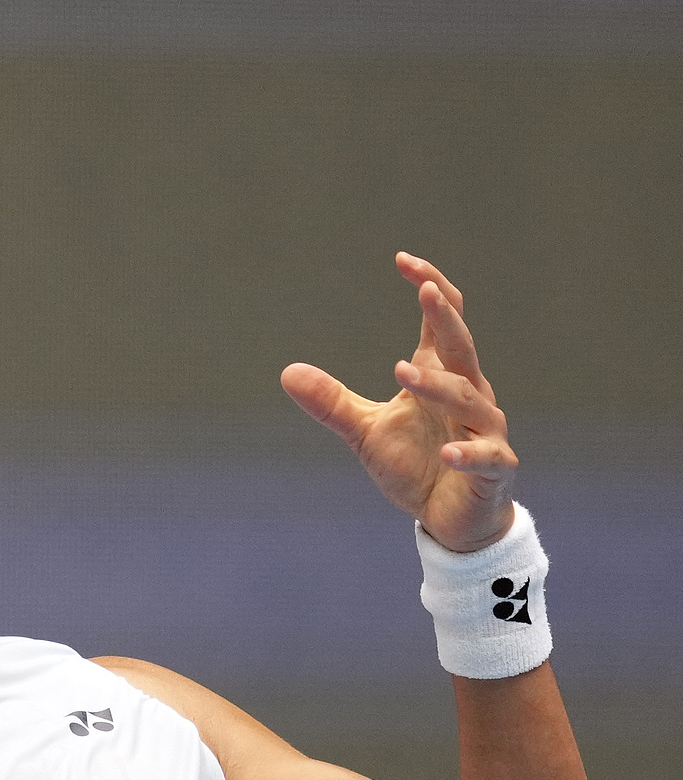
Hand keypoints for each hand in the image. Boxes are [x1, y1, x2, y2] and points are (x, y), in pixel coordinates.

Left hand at [281, 252, 516, 552]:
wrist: (451, 518)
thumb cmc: (418, 465)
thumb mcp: (366, 431)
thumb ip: (333, 402)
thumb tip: (287, 372)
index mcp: (442, 377)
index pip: (444, 322)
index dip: (431, 289)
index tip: (404, 261)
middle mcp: (470, 394)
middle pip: (461, 348)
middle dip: (446, 318)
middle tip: (427, 290)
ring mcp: (485, 431)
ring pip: (468, 398)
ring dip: (438, 385)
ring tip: (402, 371)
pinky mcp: (493, 469)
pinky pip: (485, 456)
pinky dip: (468, 452)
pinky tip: (447, 451)